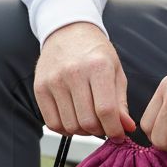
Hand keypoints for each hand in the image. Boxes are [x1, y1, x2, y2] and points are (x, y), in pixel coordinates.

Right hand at [34, 22, 135, 142]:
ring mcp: (54, 81)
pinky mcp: (40, 88)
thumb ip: (121, 102)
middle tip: (104, 126)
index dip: (115, 129)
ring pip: (69, 126)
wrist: (67, 31)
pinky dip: (65, 129)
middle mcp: (73, 73)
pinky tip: (73, 119)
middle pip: (87, 122)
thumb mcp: (115, 71)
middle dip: (100, 131)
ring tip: (89, 120)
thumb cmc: (95, 53)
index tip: (119, 135)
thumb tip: (127, 128)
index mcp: (97, 67)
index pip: (106, 110)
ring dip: (83, 131)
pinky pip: (52, 123)